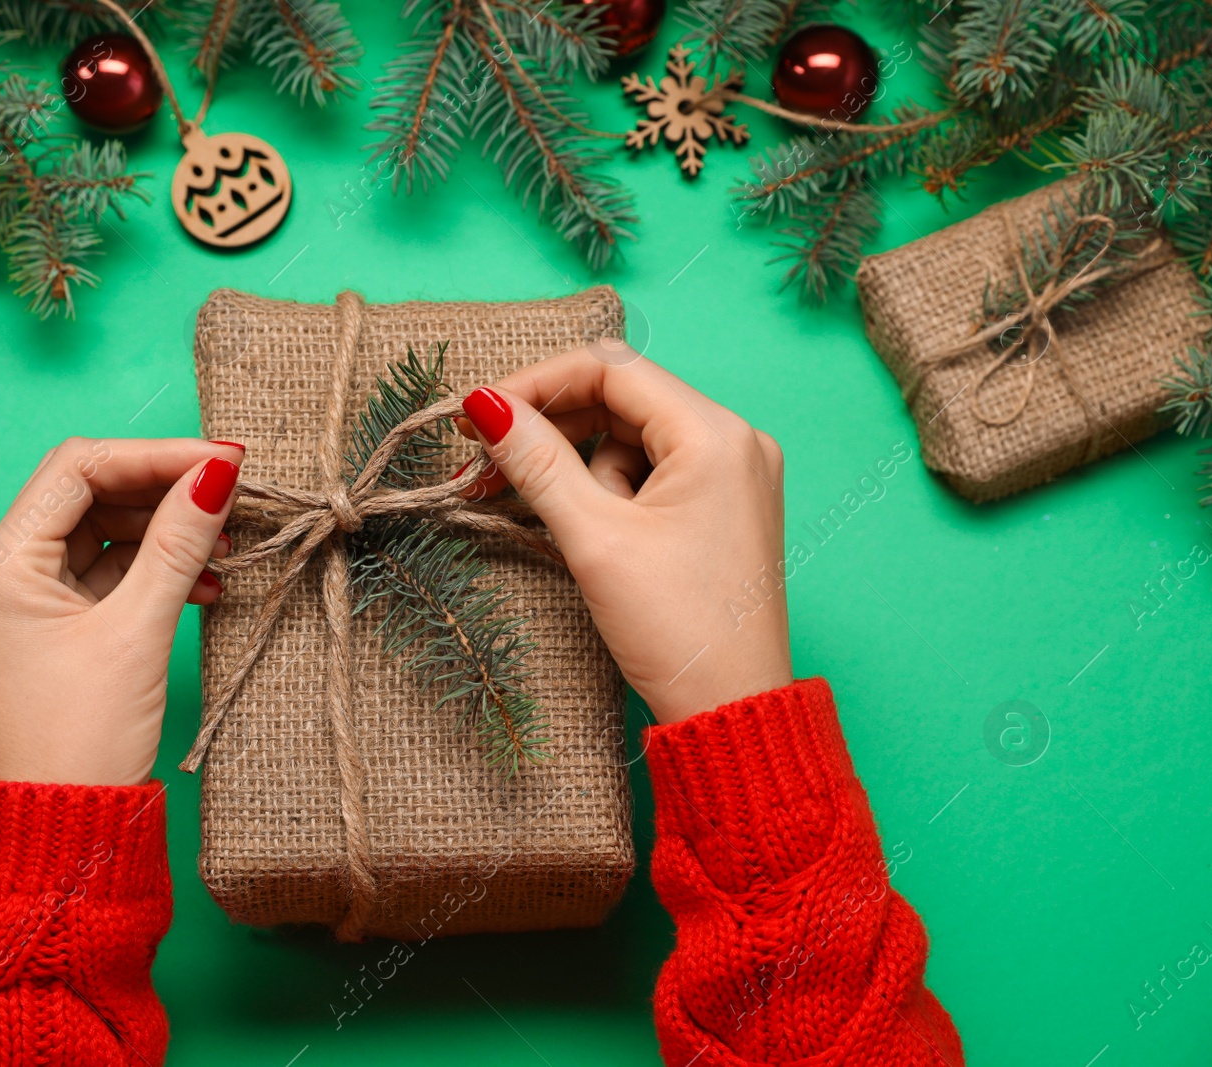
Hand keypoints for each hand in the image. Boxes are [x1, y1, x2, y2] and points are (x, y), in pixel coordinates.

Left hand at [0, 437, 245, 785]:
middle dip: (164, 490)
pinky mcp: (60, 628)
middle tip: (232, 494)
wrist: (66, 828)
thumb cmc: (81, 739)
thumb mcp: (137, 631)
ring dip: (167, 531)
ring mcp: (32, 601)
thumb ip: (178, 545)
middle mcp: (7, 572)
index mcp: (3, 563)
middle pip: (91, 493)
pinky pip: (112, 574)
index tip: (221, 461)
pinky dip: (158, 569)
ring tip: (227, 544)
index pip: (78, 469)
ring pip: (106, 533)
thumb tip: (216, 475)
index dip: (154, 456)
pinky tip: (207, 582)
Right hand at [459, 343, 791, 723]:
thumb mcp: (595, 538)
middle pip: (621, 400)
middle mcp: (735, 440)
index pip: (612, 368)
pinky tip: (586, 530)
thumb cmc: (675, 628)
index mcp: (716, 434)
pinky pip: (652, 472)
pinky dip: (608, 492)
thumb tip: (485, 404)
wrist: (730, 709)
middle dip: (550, 430)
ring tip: (548, 519)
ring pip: (630, 439)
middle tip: (482, 463)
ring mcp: (734, 474)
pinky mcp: (723, 506)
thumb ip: (538, 462)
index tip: (477, 415)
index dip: (536, 384)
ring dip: (578, 469)